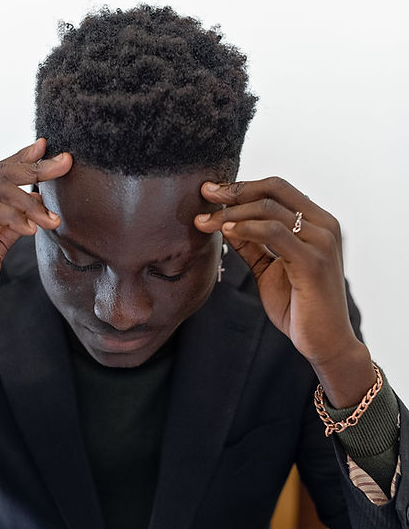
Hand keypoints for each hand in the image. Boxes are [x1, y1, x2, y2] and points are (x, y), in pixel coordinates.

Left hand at [194, 176, 374, 406]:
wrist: (324, 342)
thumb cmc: (299, 307)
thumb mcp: (269, 269)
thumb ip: (252, 244)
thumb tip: (225, 221)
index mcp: (317, 223)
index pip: (277, 189)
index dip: (242, 186)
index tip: (211, 190)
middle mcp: (324, 226)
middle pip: (273, 191)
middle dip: (234, 191)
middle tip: (204, 194)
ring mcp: (322, 242)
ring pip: (270, 210)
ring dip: (233, 212)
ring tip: (206, 220)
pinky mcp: (313, 262)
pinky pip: (275, 233)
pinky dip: (247, 228)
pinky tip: (226, 231)